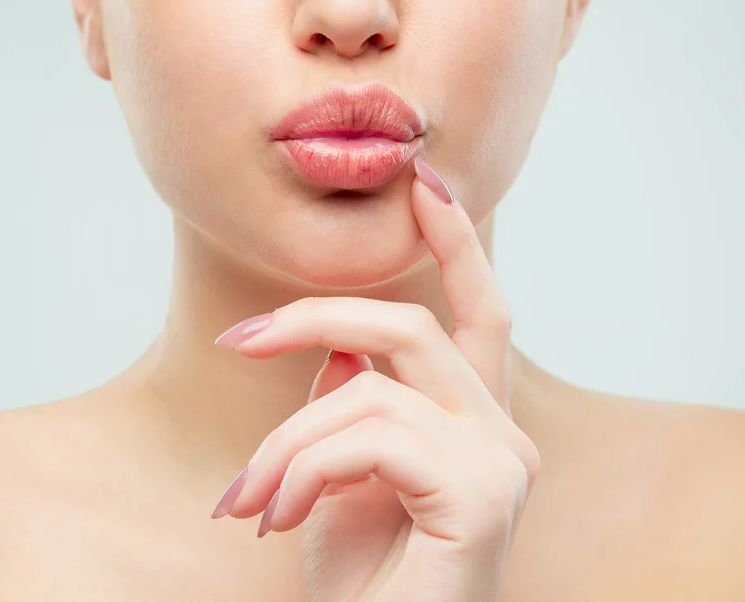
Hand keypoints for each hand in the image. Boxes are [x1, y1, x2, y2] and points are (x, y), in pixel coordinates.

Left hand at [210, 157, 539, 601]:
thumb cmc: (362, 584)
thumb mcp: (339, 479)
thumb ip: (350, 406)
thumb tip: (338, 347)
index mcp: (476, 423)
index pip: (479, 313)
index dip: (455, 243)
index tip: (422, 183)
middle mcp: (505, 434)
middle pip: (410, 327)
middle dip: (315, 316)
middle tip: (239, 338)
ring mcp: (502, 462)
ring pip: (369, 389)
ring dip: (286, 443)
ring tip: (248, 502)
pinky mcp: (483, 493)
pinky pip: (370, 433)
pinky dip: (304, 471)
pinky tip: (280, 521)